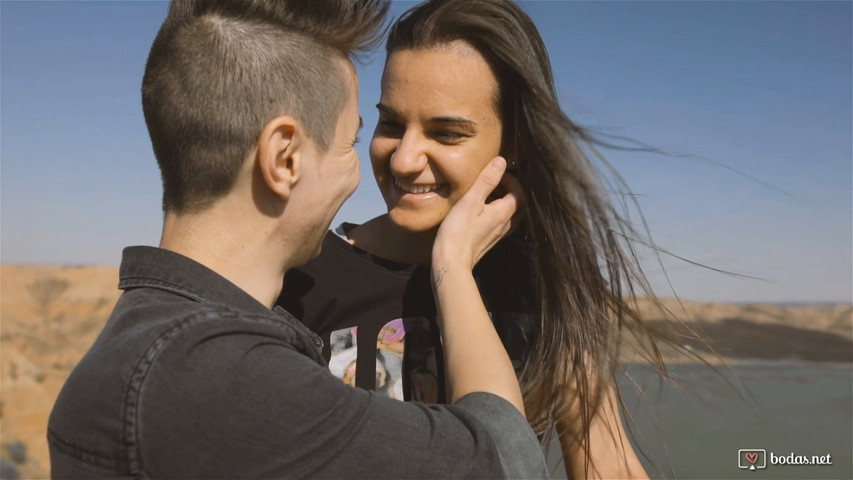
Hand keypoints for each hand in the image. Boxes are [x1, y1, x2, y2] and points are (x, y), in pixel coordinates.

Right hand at [432, 157, 523, 271]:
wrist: (451, 263)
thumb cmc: (459, 231)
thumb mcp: (471, 200)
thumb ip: (487, 180)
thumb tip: (501, 161)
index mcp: (505, 212)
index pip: (518, 191)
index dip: (510, 178)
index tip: (495, 171)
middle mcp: (506, 224)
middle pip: (517, 203)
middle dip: (509, 189)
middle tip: (494, 179)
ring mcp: (498, 234)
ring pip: (509, 213)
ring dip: (502, 200)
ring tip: (486, 192)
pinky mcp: (489, 240)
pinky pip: (499, 221)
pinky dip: (495, 211)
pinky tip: (480, 209)